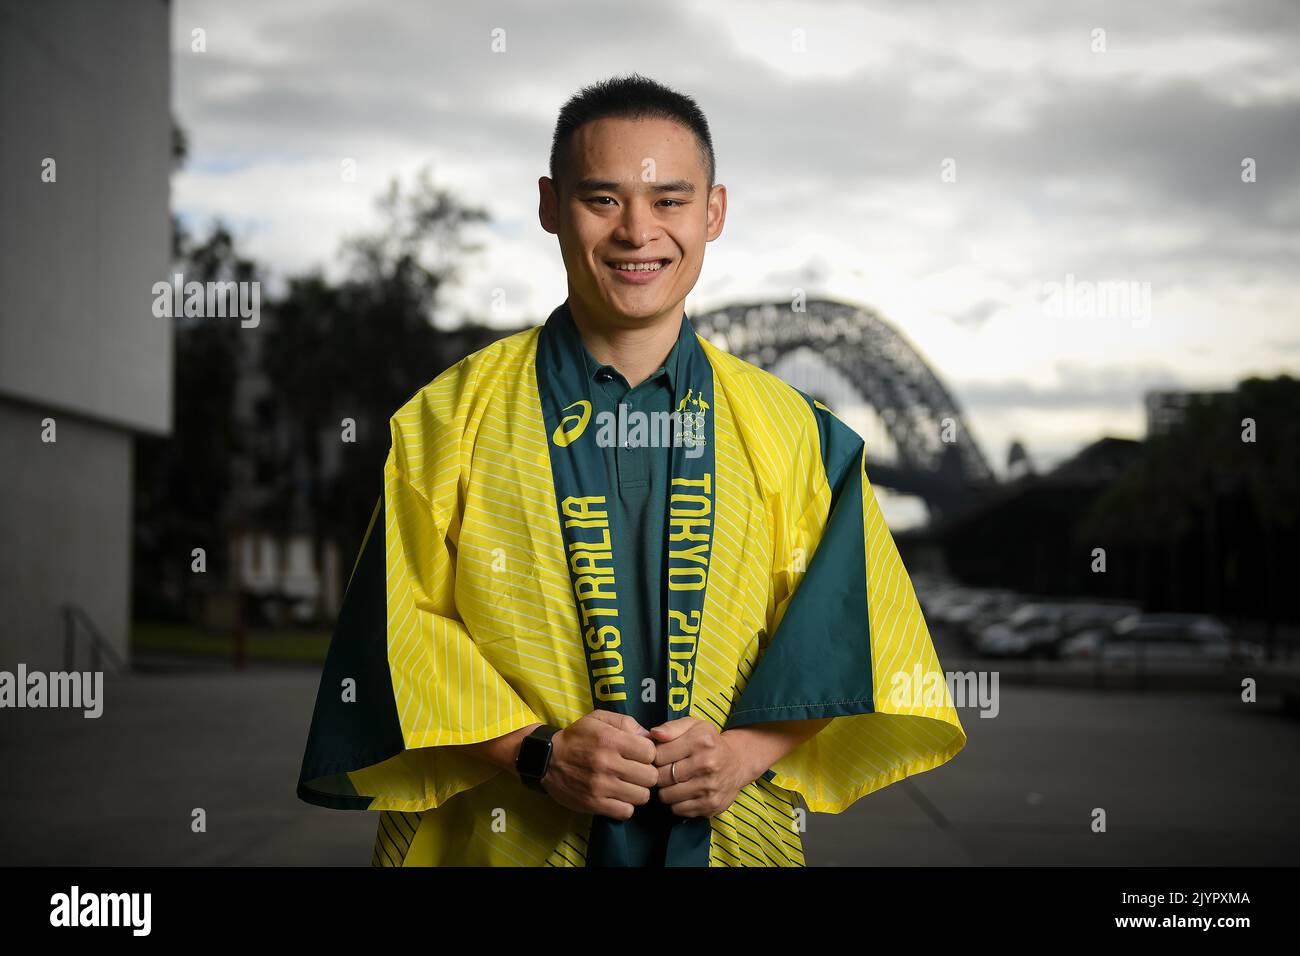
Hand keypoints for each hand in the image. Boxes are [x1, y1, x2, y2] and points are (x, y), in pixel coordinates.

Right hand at [539, 710, 657, 819]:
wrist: (546, 760)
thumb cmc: (576, 737)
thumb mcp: (598, 719)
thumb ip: (626, 723)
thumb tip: (650, 736)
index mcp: (610, 739)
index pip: (650, 752)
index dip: (649, 753)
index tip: (640, 755)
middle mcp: (607, 763)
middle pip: (650, 776)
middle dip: (646, 773)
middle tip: (636, 771)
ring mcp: (600, 786)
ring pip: (641, 796)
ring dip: (637, 791)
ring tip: (628, 784)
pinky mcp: (594, 804)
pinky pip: (626, 812)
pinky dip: (625, 806)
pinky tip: (619, 797)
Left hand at [649, 717, 750, 817]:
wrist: (737, 763)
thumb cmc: (708, 743)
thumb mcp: (693, 726)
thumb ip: (671, 727)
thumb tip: (654, 734)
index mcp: (700, 741)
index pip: (659, 755)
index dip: (656, 756)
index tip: (662, 756)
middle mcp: (707, 764)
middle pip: (661, 777)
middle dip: (659, 774)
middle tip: (667, 770)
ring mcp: (709, 787)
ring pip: (666, 795)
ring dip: (666, 790)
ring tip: (675, 781)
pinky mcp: (710, 805)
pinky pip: (677, 809)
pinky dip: (677, 802)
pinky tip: (684, 792)